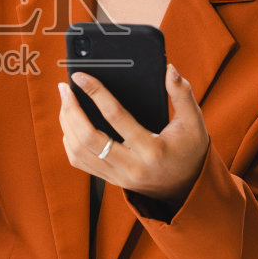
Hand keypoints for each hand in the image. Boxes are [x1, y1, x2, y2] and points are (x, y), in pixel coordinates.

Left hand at [56, 65, 208, 205]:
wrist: (187, 188)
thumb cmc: (189, 151)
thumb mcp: (193, 123)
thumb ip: (182, 94)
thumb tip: (170, 70)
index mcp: (151, 150)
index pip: (116, 117)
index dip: (96, 93)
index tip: (81, 76)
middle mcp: (131, 166)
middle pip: (87, 138)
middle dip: (71, 110)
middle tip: (64, 88)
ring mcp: (118, 176)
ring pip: (78, 151)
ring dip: (67, 124)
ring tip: (66, 101)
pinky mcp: (110, 180)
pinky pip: (80, 162)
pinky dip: (69, 141)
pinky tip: (70, 124)